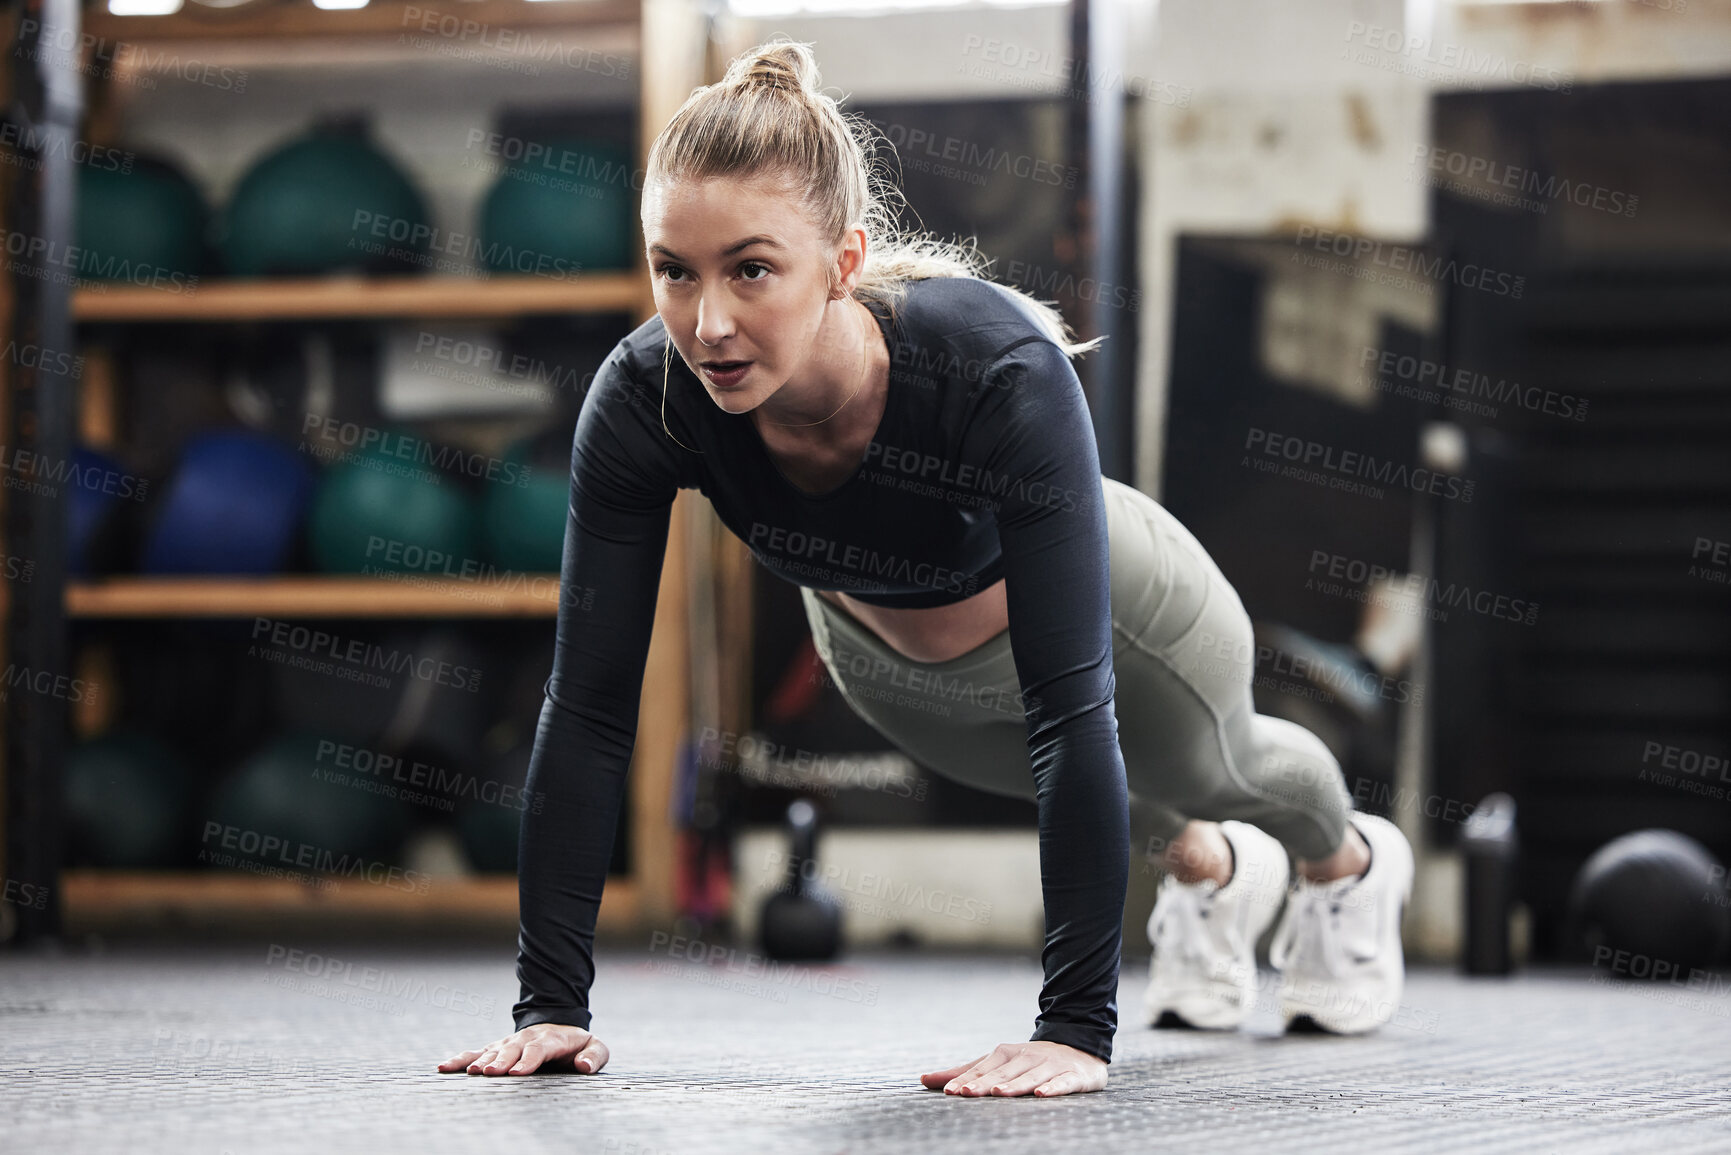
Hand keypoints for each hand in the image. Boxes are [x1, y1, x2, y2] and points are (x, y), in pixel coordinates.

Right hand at [437, 1023, 608, 1076]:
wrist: (560, 1026)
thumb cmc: (578, 1045)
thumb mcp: (596, 1047)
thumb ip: (594, 1056)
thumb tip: (583, 1066)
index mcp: (550, 1040)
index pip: (538, 1050)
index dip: (528, 1061)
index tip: (517, 1073)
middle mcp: (526, 1039)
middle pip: (512, 1050)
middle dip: (500, 1061)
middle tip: (489, 1073)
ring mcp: (509, 1043)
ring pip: (492, 1051)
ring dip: (480, 1061)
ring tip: (470, 1072)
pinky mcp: (496, 1048)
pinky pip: (476, 1052)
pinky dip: (460, 1059)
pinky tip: (444, 1067)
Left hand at [919, 1040, 1106, 1097]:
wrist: (1079, 1049)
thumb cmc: (1030, 1062)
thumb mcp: (997, 1064)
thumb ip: (963, 1073)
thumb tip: (923, 1079)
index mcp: (1006, 1054)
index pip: (983, 1069)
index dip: (966, 1079)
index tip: (949, 1091)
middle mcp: (1027, 1057)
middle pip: (1003, 1073)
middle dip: (984, 1083)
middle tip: (965, 1093)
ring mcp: (1050, 1065)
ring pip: (1030, 1077)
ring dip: (1014, 1085)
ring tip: (997, 1093)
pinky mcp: (1073, 1075)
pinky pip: (1063, 1082)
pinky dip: (1053, 1088)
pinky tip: (1042, 1095)